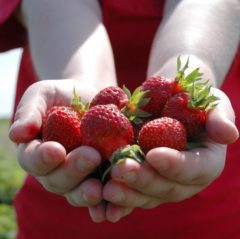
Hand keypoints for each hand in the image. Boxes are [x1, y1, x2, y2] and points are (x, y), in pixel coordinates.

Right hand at [9, 79, 102, 206]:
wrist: (90, 99)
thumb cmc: (62, 96)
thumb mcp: (42, 95)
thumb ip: (29, 112)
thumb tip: (17, 134)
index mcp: (36, 151)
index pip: (33, 160)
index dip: (43, 159)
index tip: (56, 150)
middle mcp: (54, 169)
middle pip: (57, 180)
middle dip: (73, 170)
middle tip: (91, 156)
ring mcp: (77, 177)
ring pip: (77, 192)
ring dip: (87, 193)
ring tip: (100, 188)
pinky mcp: (98, 177)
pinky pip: (101, 194)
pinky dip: (106, 202)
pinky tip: (114, 203)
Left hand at [90, 88, 238, 221]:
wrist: (171, 101)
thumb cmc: (193, 99)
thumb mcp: (212, 102)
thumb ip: (220, 118)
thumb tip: (229, 135)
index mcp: (204, 163)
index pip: (194, 169)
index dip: (176, 164)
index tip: (154, 154)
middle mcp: (183, 179)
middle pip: (166, 187)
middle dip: (143, 180)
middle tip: (120, 171)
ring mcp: (161, 181)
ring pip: (145, 195)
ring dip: (126, 193)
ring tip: (106, 187)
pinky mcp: (142, 178)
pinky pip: (129, 191)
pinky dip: (116, 197)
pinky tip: (100, 197)